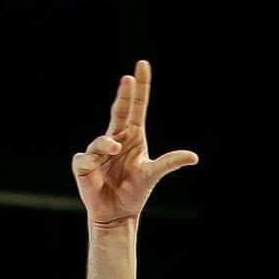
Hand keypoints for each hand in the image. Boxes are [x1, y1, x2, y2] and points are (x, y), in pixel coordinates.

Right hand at [72, 59, 197, 226]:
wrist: (118, 212)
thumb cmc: (134, 190)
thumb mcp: (153, 174)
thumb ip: (170, 163)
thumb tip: (194, 157)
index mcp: (133, 136)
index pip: (137, 106)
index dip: (140, 87)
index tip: (142, 65)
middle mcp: (116, 138)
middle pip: (119, 111)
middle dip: (123, 94)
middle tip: (128, 78)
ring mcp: (100, 150)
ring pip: (102, 139)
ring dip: (108, 143)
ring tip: (117, 148)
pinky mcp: (85, 165)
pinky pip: (86, 157)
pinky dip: (93, 158)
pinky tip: (96, 163)